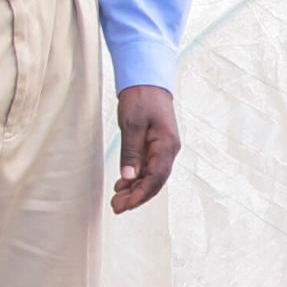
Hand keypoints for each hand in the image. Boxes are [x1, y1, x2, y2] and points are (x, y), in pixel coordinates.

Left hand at [112, 85, 179, 212]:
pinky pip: (148, 168)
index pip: (156, 177)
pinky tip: (123, 184)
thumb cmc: (141, 97)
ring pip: (151, 176)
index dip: (141, 194)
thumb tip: (129, 177)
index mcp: (167, 145)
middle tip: (117, 206)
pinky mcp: (156, 146)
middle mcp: (169, 150)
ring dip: (135, 189)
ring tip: (117, 199)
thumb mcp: (132, 124)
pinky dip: (136, 178)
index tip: (126, 204)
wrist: (148, 79)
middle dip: (137, 197)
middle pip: (155, 181)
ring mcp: (164, 148)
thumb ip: (131, 152)